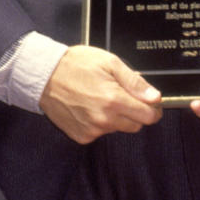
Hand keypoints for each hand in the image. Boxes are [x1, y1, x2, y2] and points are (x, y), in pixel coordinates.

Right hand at [40, 45, 161, 143]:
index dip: (153, 108)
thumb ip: (135, 82)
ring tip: (100, 98)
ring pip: (117, 129)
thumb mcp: (110, 63)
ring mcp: (92, 130)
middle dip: (134, 112)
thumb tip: (155, 97)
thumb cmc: (77, 65)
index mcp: (115, 101)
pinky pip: (100, 133)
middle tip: (121, 95)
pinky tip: (89, 107)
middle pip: (135, 125)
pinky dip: (100, 123)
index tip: (150, 101)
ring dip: (116, 117)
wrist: (44, 75)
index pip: (148, 117)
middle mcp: (104, 120)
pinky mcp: (81, 136)